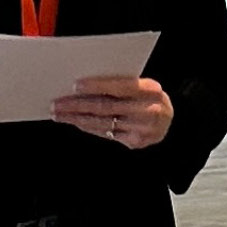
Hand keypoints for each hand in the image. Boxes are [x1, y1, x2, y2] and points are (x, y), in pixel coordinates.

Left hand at [53, 74, 172, 148]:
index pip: (120, 86)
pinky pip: (106, 134)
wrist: (169, 122)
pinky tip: (75, 122)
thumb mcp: (142, 86)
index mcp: (150, 90)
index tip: (74, 86)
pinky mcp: (135, 142)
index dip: (97, 86)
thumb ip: (120, 84)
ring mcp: (142, 129)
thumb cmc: (148, 98)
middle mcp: (149, 110)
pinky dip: (88, 127)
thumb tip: (83, 85)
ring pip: (102, 123)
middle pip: (106, 107)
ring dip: (77, 118)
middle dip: (78, 105)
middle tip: (57, 103)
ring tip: (59, 114)